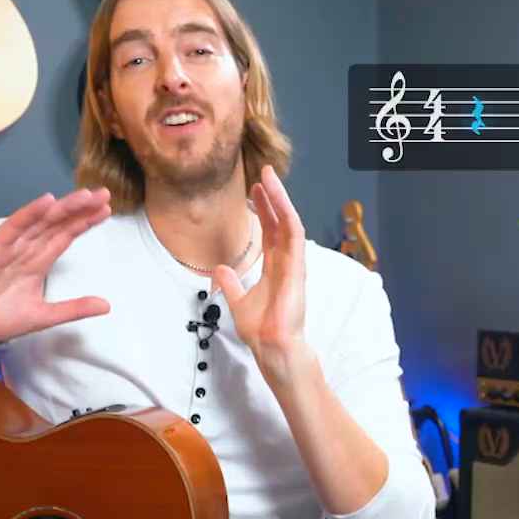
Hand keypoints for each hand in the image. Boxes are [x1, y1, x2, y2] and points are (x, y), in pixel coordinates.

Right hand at [0, 187, 112, 349]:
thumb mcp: (44, 316)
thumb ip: (74, 309)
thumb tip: (107, 306)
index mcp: (38, 261)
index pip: (66, 236)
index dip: (85, 222)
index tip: (106, 209)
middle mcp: (27, 249)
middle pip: (58, 224)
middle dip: (81, 209)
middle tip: (104, 194)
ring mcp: (11, 246)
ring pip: (41, 222)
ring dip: (62, 208)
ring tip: (85, 195)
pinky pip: (15, 227)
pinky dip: (30, 213)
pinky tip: (46, 201)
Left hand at [212, 165, 306, 381]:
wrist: (271, 347)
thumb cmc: (261, 329)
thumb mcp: (238, 301)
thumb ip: (232, 284)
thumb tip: (220, 270)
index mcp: (275, 267)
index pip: (270, 231)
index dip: (264, 209)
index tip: (254, 190)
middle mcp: (287, 262)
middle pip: (280, 222)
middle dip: (272, 197)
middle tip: (263, 172)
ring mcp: (294, 263)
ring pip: (289, 221)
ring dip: (280, 198)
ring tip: (269, 175)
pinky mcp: (298, 266)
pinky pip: (294, 233)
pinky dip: (286, 212)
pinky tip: (278, 196)